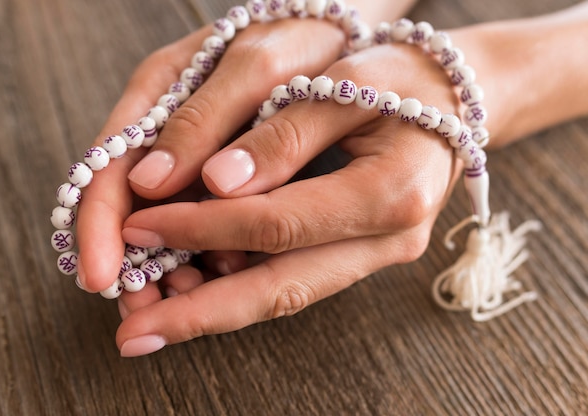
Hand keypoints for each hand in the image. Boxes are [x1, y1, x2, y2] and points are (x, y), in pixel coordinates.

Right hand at [76, 19, 344, 292]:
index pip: (110, 166)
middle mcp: (171, 129)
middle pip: (130, 204)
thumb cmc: (301, 36)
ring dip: (171, 265)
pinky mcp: (231, 176)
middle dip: (132, 261)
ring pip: (169, 220)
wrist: (340, 31)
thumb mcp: (256, 64)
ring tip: (182, 302)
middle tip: (140, 312)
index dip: (101, 225)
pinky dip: (210, 252)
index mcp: (159, 92)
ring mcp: (199, 155)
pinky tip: (223, 274)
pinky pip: (211, 219)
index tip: (102, 276)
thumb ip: (206, 117)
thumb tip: (154, 183)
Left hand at [116, 43, 463, 355]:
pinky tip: (198, 285)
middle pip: (282, 289)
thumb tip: (217, 183)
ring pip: (287, 293)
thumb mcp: (347, 84)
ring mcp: (376, 254)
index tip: (139, 225)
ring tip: (154, 315)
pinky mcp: (361, 254)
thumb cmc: (405, 79)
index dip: (201, 228)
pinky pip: (297, 278)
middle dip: (201, 314)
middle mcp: (387, 240)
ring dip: (217, 309)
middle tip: (134, 334)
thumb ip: (286, 135)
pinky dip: (244, 286)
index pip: (276, 225)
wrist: (453, 101)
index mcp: (389, 195)